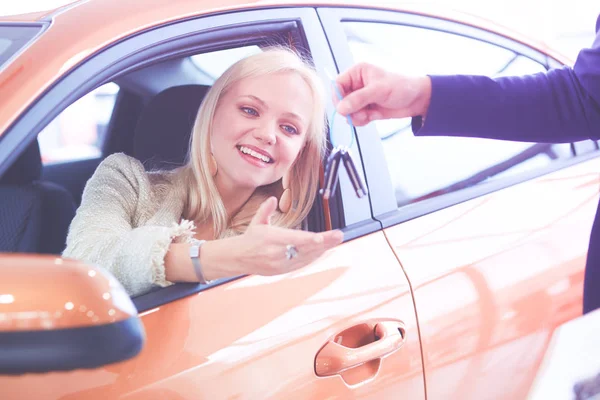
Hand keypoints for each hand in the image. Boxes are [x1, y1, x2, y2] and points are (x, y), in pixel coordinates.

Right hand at [202, 197, 343, 278]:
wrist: (238, 258)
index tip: (321, 237)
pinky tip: (323, 250)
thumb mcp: (257, 222)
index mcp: (270, 239)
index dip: (309, 239)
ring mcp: (280, 264)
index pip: (293, 239)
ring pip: (306, 256)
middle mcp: (276, 253)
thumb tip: (273, 199)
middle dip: (324, 242)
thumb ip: (266, 210)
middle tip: (338, 236)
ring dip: (322, 249)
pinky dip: (313, 256)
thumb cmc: (250, 238)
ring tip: (335, 240)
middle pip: (305, 248)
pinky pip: (302, 263)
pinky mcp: (282, 270)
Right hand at [334, 63, 431, 125]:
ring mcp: (361, 98)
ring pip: (347, 111)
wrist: (418, 100)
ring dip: (355, 116)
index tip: (344, 108)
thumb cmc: (402, 87)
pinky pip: (355, 117)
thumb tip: (340, 109)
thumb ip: (358, 99)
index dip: (338, 96)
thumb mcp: (379, 90)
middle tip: (359, 114)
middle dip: (348, 109)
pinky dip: (361, 120)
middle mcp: (357, 84)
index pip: (337, 84)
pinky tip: (372, 117)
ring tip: (369, 115)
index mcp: (358, 72)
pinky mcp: (366, 109)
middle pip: (340, 99)